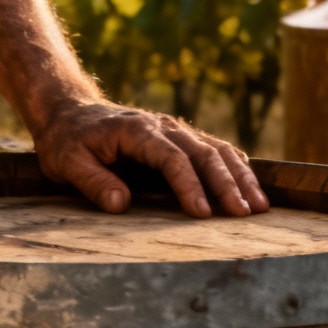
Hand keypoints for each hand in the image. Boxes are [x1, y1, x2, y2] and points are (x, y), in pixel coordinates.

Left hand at [34, 99, 268, 218]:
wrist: (68, 112)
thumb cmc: (67, 141)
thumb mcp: (67, 162)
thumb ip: (93, 182)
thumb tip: (122, 204)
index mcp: (136, 130)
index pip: (171, 158)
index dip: (189, 186)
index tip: (203, 214)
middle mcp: (162, 126)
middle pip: (204, 153)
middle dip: (227, 184)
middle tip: (244, 214)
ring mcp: (173, 129)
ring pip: (216, 149)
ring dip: (240, 177)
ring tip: (260, 206)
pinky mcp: (179, 138)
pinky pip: (214, 149)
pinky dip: (235, 167)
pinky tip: (251, 187)